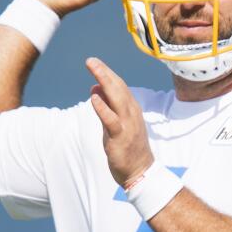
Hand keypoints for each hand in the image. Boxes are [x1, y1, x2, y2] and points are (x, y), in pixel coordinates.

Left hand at [86, 57, 153, 188]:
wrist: (140, 171)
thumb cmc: (128, 147)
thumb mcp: (115, 123)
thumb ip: (106, 107)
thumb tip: (95, 88)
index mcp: (131, 109)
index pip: (119, 86)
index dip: (107, 73)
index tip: (95, 63)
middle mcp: (131, 113)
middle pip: (118, 88)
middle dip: (105, 73)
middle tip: (91, 60)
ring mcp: (127, 125)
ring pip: (116, 99)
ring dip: (104, 82)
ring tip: (93, 69)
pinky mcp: (121, 137)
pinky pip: (111, 120)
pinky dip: (103, 107)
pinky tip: (94, 97)